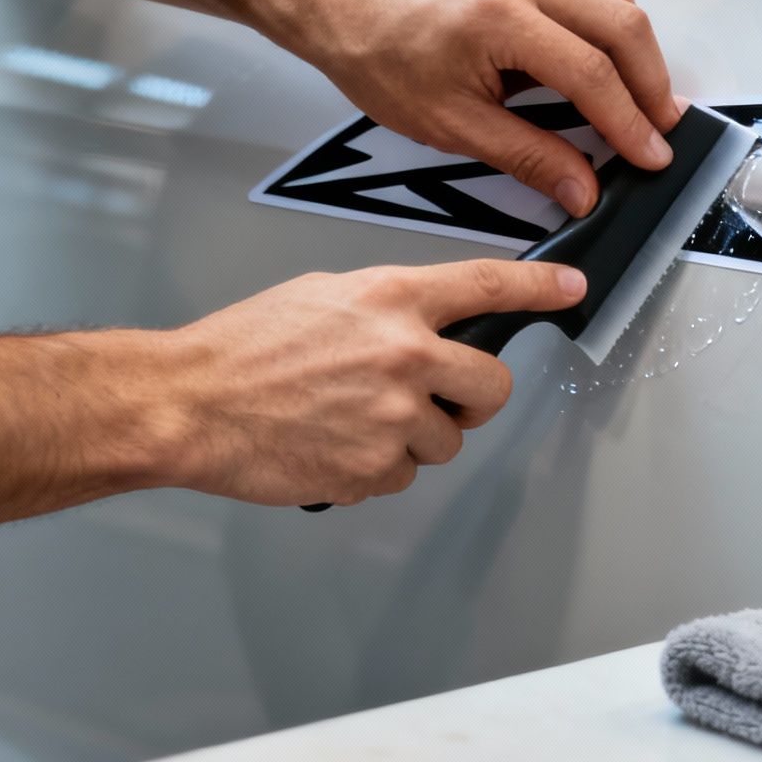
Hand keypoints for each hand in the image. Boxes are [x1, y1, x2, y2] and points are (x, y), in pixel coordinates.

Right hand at [159, 260, 585, 507]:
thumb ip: (385, 309)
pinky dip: (377, 468)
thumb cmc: (243, 347)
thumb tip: (423, 327)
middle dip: (475, 397)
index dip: (541, 289)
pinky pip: (403, 475)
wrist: (189, 402)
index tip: (572, 290)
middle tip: (442, 397)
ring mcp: (394, 415)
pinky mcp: (375, 468)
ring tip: (351, 419)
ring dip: (414, 437)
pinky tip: (332, 445)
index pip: (488, 286)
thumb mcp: (323, 296)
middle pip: (493, 385)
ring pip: (447, 439)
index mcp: (391, 299)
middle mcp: (405, 353)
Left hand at [262, 0, 681, 216]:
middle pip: (624, 27)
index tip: (651, 156)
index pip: (591, 73)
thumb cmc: (378, 53)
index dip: (629, 122)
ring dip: (639, 56)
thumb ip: (527, 155)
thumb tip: (582, 187)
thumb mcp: (449, 122)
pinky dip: (612, 31)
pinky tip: (608, 68)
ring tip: (642, 105)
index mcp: (499, 18)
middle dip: (652, 86)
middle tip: (660, 133)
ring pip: (618, 2)